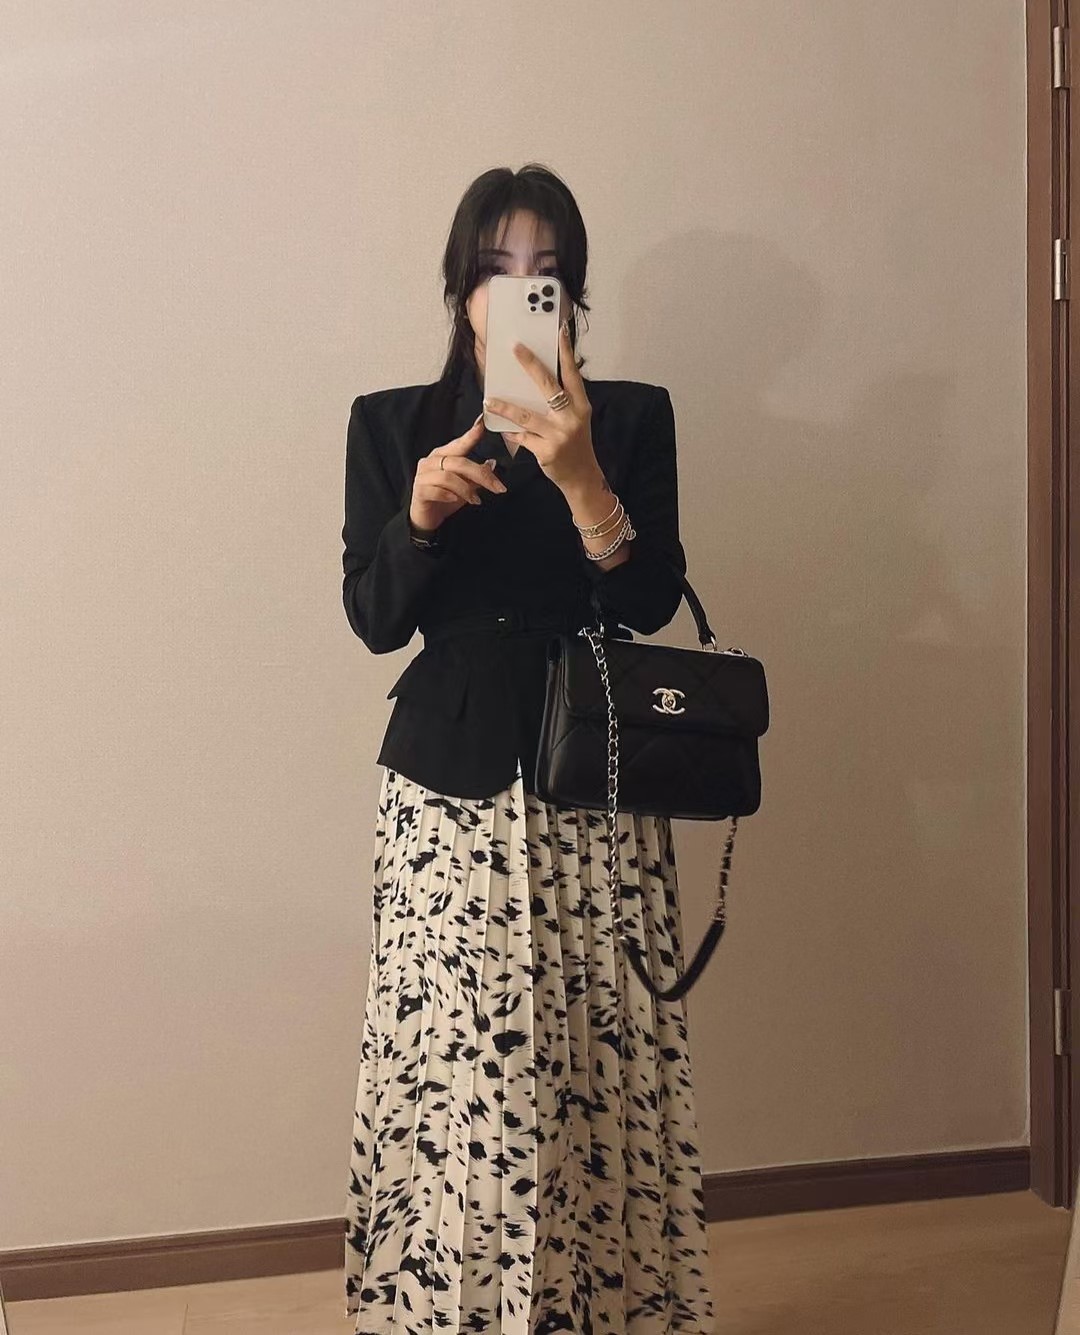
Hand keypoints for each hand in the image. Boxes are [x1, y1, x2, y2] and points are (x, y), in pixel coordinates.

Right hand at [409, 414, 507, 532]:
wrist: (426, 519)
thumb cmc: (445, 499)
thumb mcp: (466, 486)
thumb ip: (476, 474)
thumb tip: (492, 463)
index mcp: (442, 455)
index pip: (459, 443)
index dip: (471, 435)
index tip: (483, 425)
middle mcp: (431, 462)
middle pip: (459, 462)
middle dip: (481, 475)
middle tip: (498, 487)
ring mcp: (423, 476)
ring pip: (448, 477)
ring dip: (466, 489)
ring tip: (476, 500)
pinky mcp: (419, 491)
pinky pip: (436, 490)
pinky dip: (448, 495)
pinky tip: (456, 500)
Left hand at [482, 323, 601, 493]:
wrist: (581, 477)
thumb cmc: (575, 444)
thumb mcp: (575, 420)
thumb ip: (562, 402)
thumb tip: (535, 381)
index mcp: (581, 406)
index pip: (572, 374)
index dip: (566, 352)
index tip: (559, 332)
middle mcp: (571, 418)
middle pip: (547, 386)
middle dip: (530, 364)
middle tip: (516, 348)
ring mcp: (558, 436)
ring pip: (526, 415)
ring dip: (505, 407)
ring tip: (489, 400)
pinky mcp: (546, 452)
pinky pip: (522, 437)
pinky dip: (511, 433)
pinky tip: (502, 429)